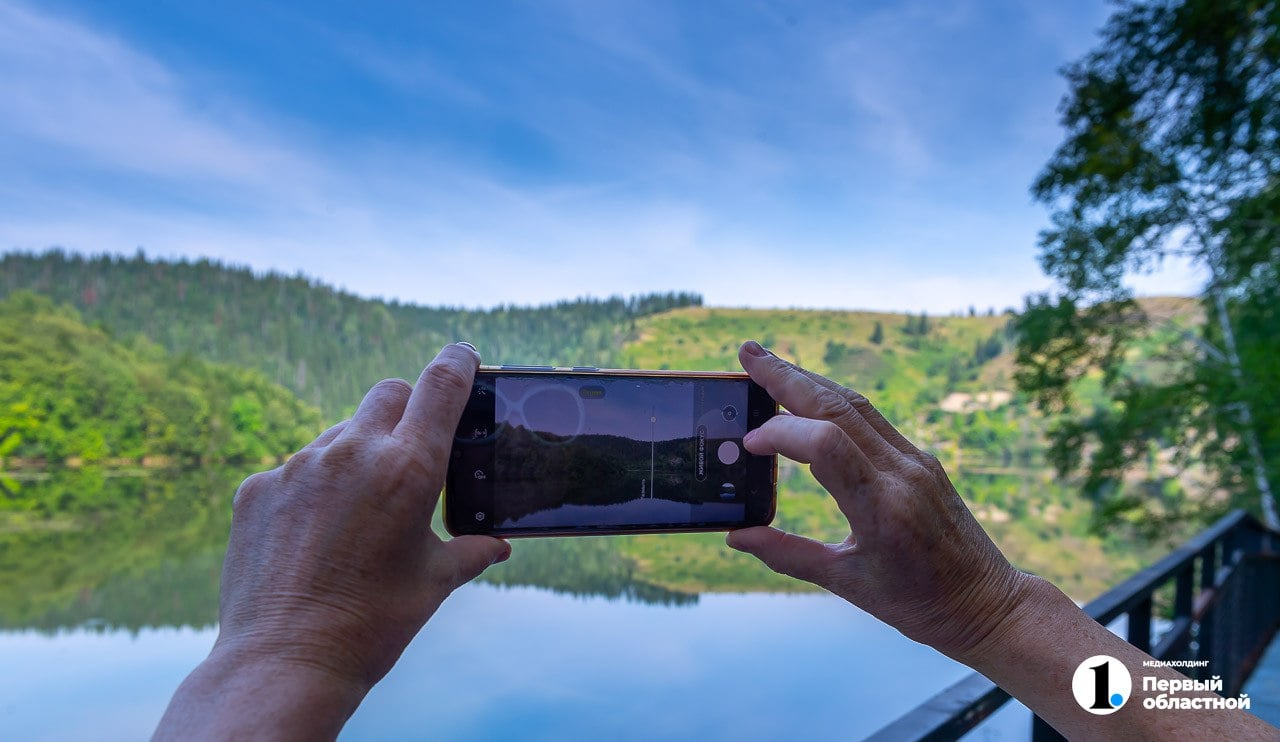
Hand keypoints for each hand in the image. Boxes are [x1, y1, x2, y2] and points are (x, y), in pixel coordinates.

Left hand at [155, 343, 508, 739]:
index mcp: (410, 468)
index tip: (464, 357)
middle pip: (389, 393)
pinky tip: (315, 535)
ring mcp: (297, 467)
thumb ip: (472, 551)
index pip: (442, 384)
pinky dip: (313, 488)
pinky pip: (295, 469)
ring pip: (341, 432)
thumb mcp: (435, 583)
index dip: (458, 362)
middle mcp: (353, 453)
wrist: (285, 662)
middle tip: (412, 450)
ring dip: (358, 453)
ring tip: (358, 513)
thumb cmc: (373, 625)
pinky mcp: (257, 488)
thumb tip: (498, 545)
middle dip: (407, 409)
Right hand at [729, 341, 1032, 662]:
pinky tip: (808, 396)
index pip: (824, 444)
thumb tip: (736, 536)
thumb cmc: (919, 604)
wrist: (986, 604)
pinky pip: (872, 418)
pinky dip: (833, 401)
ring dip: (809, 380)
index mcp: (881, 509)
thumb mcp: (847, 585)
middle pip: (837, 407)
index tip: (749, 444)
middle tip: (747, 353)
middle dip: (787, 376)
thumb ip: (787, 555)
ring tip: (768, 364)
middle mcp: (901, 474)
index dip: (780, 433)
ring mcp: (915, 461)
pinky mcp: (921, 460)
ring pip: (855, 404)